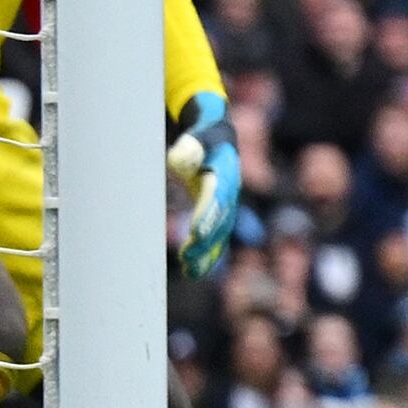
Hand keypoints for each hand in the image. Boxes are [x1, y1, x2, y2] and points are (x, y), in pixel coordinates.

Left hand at [174, 94, 244, 277]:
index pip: (217, 197)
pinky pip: (216, 237)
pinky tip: (193, 271)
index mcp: (225, 173)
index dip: (208, 215)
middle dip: (205, 240)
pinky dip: (207, 255)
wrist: (220, 139)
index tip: (196, 232)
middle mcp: (229, 192)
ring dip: (206, 253)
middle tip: (186, 256)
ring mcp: (226, 205)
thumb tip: (178, 161)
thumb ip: (190, 146)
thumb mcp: (198, 136)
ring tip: (189, 271)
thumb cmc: (204, 137)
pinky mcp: (218, 213)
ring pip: (219, 234)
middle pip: (220, 220)